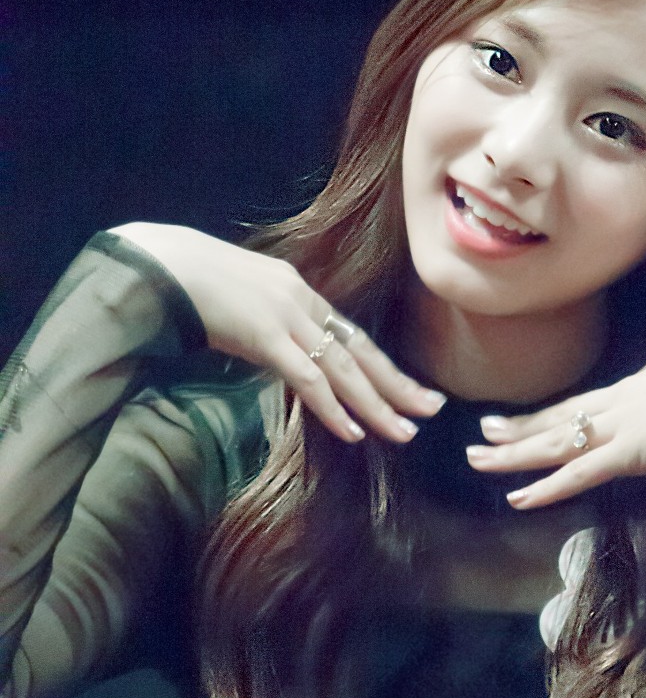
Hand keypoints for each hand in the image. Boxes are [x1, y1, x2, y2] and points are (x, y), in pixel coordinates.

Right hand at [110, 223, 445, 442]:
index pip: (352, 337)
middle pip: (362, 352)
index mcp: (300, 294)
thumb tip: (279, 354)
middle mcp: (303, 303)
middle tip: (432, 409)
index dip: (382, 366)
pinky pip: (308, 379)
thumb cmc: (192, 285)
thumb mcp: (244, 304)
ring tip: (404, 431)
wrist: (161, 265)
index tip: (409, 389)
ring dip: (377, 405)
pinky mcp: (267, 336)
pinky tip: (353, 431)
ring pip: (345, 370)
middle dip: (398, 384)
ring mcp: (288, 318)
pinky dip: (333, 408)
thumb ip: (269, 328)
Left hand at [465, 350, 645, 508]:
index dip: (553, 413)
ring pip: (556, 444)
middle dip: (520, 427)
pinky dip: (546, 488)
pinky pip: (578, 475)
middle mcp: (620, 401)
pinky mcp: (627, 454)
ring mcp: (620, 428)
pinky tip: (518, 498)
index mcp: (641, 383)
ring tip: (478, 457)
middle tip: (483, 431)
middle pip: (559, 417)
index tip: (526, 417)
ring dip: (515, 454)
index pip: (585, 402)